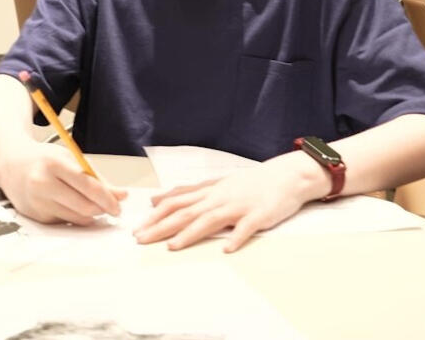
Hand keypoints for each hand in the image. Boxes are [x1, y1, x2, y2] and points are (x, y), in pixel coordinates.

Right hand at [0, 142, 124, 225]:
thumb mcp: (70, 159)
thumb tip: (121, 195)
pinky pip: (65, 222)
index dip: (107, 198)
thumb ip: (96, 177)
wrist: (11, 165)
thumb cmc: (44, 159)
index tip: (119, 204)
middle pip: (83, 206)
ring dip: (91, 215)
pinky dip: (75, 217)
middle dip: (102, 210)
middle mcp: (43, 184)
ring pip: (76, 218)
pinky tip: (74, 207)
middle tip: (112, 208)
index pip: (88, 186)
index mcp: (54, 164)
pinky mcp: (36, 217)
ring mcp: (38, 203)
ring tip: (95, 206)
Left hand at [133, 154, 317, 252]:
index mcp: (209, 190)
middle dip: (162, 226)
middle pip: (186, 211)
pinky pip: (246, 227)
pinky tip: (226, 248)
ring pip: (210, 218)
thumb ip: (188, 192)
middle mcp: (219, 196)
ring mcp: (239, 205)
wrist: (286, 176)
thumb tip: (157, 199)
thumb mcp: (216, 183)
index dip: (155, 215)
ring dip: (190, 233)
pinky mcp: (258, 215)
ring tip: (172, 246)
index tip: (138, 228)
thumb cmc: (249, 183)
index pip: (176, 201)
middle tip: (141, 239)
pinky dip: (236, 237)